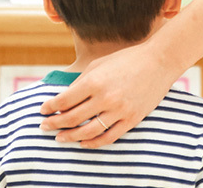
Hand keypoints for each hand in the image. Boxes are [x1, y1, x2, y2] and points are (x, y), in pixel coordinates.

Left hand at [39, 42, 179, 147]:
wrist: (159, 61)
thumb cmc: (128, 59)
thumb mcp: (99, 64)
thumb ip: (81, 81)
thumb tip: (64, 98)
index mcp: (94, 81)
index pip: (63, 100)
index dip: (50, 107)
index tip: (43, 110)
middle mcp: (105, 98)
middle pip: (72, 118)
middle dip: (54, 123)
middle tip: (44, 126)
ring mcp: (119, 110)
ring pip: (87, 131)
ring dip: (70, 137)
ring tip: (60, 138)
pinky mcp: (132, 119)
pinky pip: (109, 137)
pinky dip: (93, 143)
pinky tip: (83, 143)